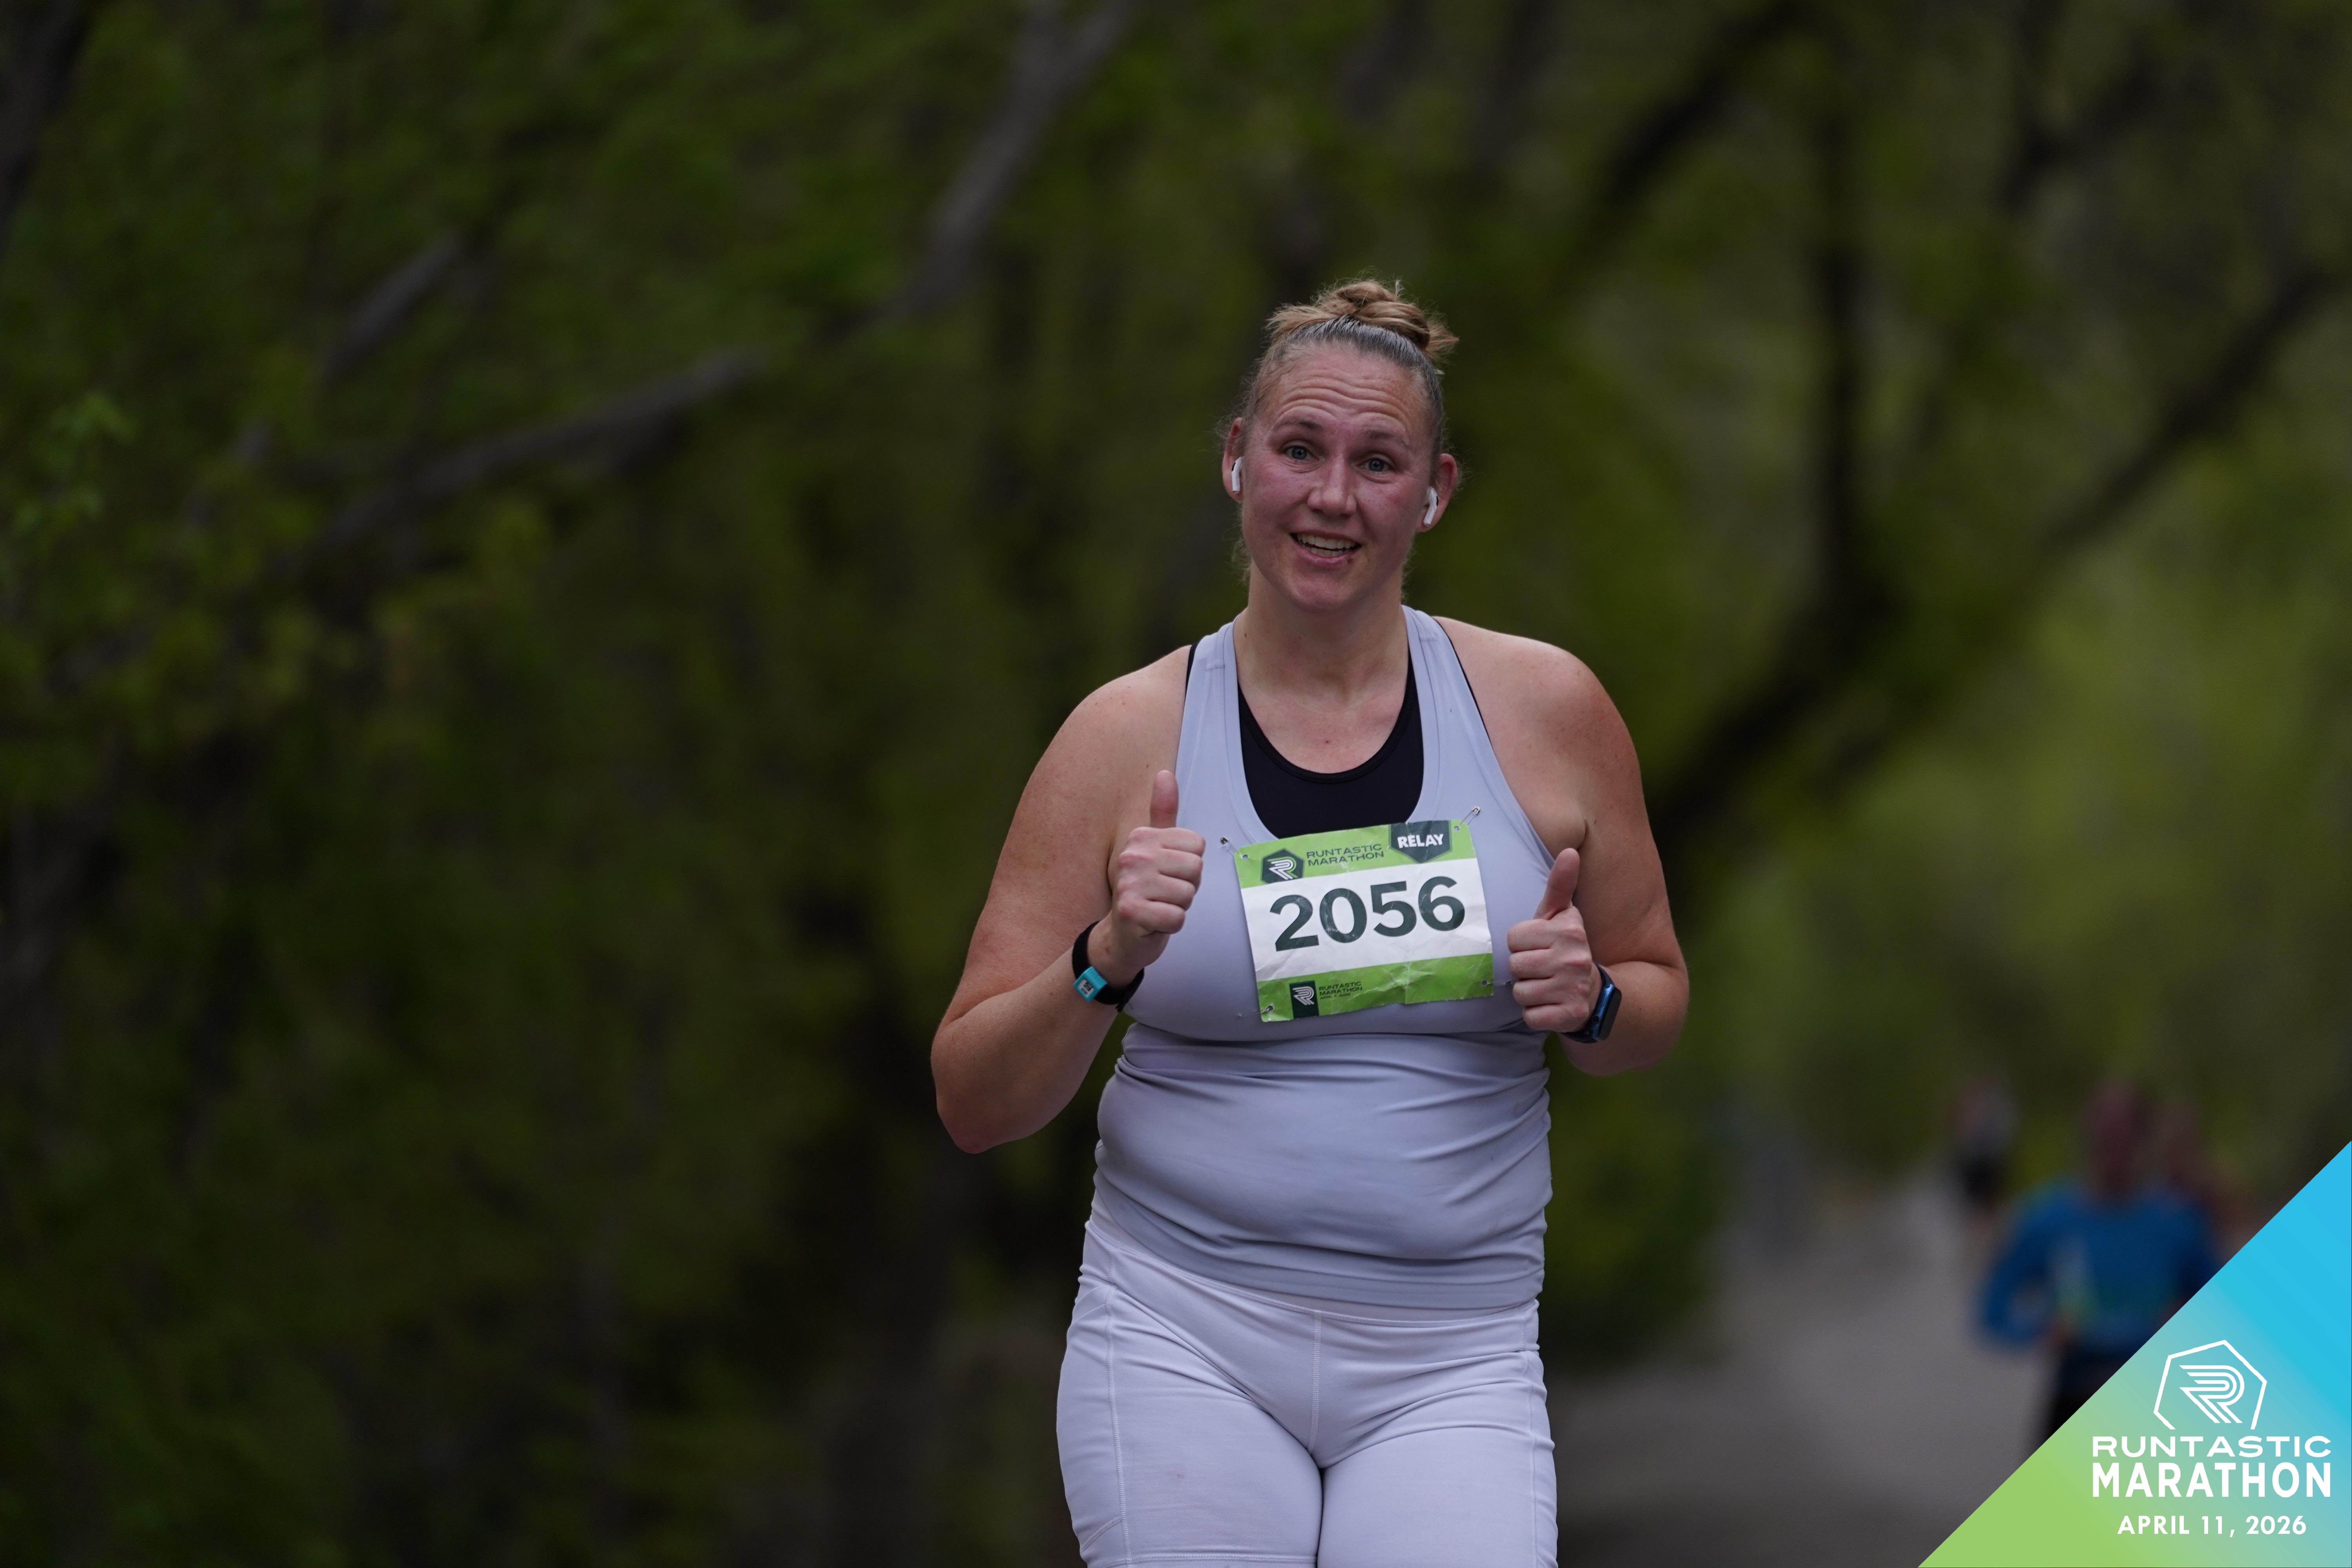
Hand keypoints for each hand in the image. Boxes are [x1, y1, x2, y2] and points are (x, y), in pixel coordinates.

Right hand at [1092, 770, 1203, 982]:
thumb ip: (1163, 813)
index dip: (1190, 866)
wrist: (1122, 934)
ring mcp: (1128, 883)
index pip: (1197, 847)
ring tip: (1159, 906)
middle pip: (1195, 869)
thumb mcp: (1156, 849)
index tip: (1169, 874)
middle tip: (1165, 894)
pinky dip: (1171, 925)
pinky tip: (1154, 923)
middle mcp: (1132, 856)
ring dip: (1179, 907)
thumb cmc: (1146, 890)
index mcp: (1141, 837)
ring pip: (1188, 895)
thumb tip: (1164, 774)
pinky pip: (1177, 917)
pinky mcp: (1131, 911)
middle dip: (1187, 888)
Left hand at [1506, 848, 1599, 1033]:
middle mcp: (1574, 958)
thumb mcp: (1562, 917)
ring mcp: (1573, 989)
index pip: (1514, 937)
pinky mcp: (1569, 1016)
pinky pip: (1530, 1016)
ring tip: (1546, 987)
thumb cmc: (1565, 949)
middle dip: (1523, 969)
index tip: (1540, 947)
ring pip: (1520, 992)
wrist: (1591, 993)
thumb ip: (1560, 885)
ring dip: (1528, 993)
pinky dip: (1535, 1015)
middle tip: (1542, 969)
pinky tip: (1550, 1005)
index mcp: (1569, 930)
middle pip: (1514, 965)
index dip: (1521, 944)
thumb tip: (1569, 851)